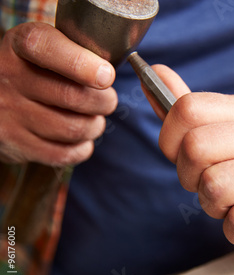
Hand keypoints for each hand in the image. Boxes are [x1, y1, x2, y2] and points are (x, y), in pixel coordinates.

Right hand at [0, 22, 117, 165]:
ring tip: (93, 119)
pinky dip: (82, 147)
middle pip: (73, 96)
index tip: (106, 76)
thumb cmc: (33, 70)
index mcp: (18, 46)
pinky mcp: (14, 145)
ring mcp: (9, 114)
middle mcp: (8, 77)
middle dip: (104, 101)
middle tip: (107, 101)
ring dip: (95, 126)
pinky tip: (80, 138)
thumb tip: (108, 75)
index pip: (47, 48)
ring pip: (74, 128)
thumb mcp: (46, 48)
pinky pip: (64, 154)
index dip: (83, 64)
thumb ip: (75, 52)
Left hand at [146, 65, 233, 255]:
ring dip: (214, 206)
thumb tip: (155, 70)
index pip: (188, 109)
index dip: (170, 140)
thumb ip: (189, 112)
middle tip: (212, 186)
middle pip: (195, 148)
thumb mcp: (224, 137)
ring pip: (214, 187)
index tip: (183, 158)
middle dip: (191, 178)